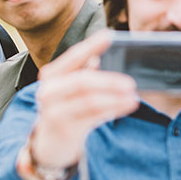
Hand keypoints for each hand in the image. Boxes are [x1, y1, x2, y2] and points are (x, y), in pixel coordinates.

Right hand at [30, 31, 138, 168]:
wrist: (47, 143)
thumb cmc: (64, 109)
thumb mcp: (68, 89)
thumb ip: (81, 74)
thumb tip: (98, 59)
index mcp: (51, 76)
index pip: (72, 57)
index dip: (91, 46)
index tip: (110, 35)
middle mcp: (49, 91)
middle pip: (82, 81)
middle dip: (109, 81)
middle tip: (131, 82)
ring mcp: (54, 111)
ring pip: (89, 101)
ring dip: (115, 98)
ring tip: (133, 96)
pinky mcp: (64, 129)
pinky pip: (93, 117)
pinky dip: (113, 110)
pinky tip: (128, 105)